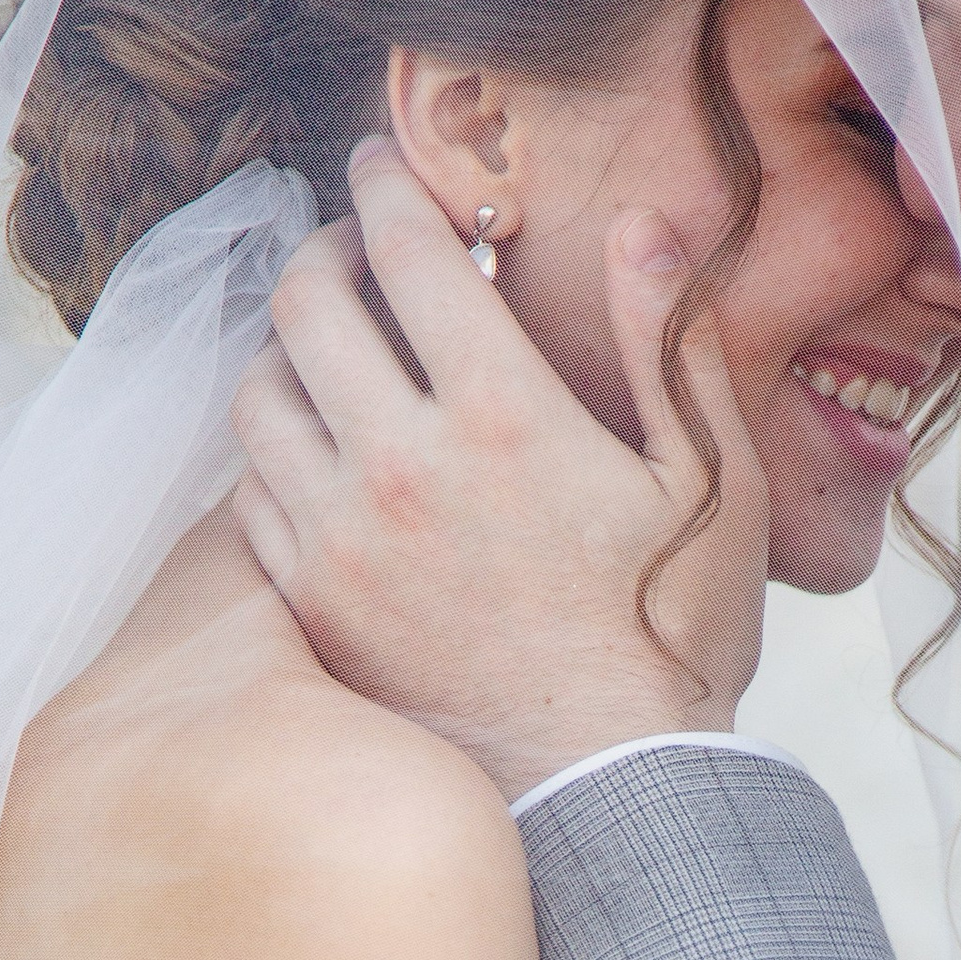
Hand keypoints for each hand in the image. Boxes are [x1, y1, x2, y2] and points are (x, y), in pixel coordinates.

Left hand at [233, 143, 769, 796]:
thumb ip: (671, 342)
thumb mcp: (711, 483)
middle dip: (324, 249)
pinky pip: (249, 490)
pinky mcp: (311, 604)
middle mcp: (399, 466)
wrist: (608, 793)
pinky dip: (270, 443)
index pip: (405, 251)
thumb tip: (637, 224)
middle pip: (307, 303)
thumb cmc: (673, 637)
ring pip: (260, 391)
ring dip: (286, 344)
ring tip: (325, 341)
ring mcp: (340, 540)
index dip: (385, 187)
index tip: (381, 166)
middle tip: (352, 246)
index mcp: (502, 416)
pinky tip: (311, 443)